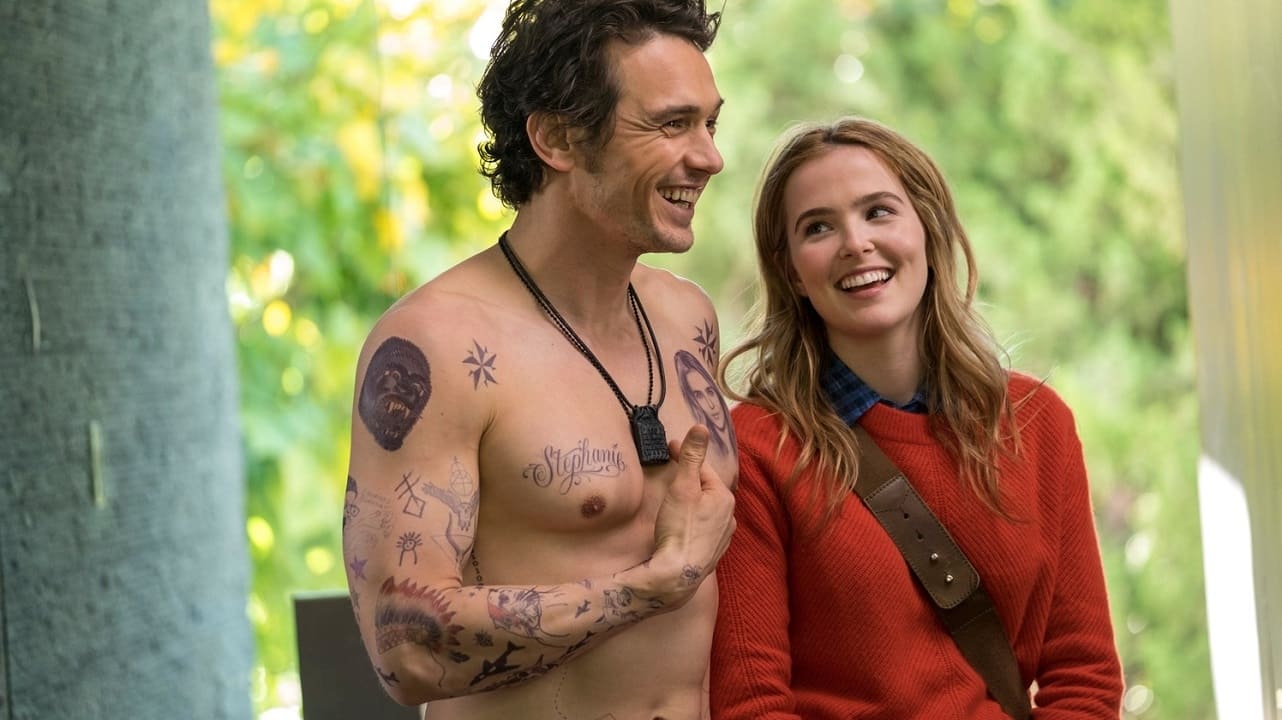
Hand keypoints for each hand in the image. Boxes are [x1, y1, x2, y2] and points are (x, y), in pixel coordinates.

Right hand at [646, 424, 735, 606]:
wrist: (677, 575)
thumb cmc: (679, 528)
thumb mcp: (683, 487)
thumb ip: (691, 457)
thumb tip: (701, 427)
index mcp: (724, 497)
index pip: (703, 468)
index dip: (686, 455)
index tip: (670, 446)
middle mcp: (729, 516)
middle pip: (707, 488)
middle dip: (692, 477)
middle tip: (673, 468)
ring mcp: (723, 536)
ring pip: (708, 509)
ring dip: (695, 499)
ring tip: (678, 494)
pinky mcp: (713, 552)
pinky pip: (705, 527)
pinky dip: (695, 518)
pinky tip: (686, 522)